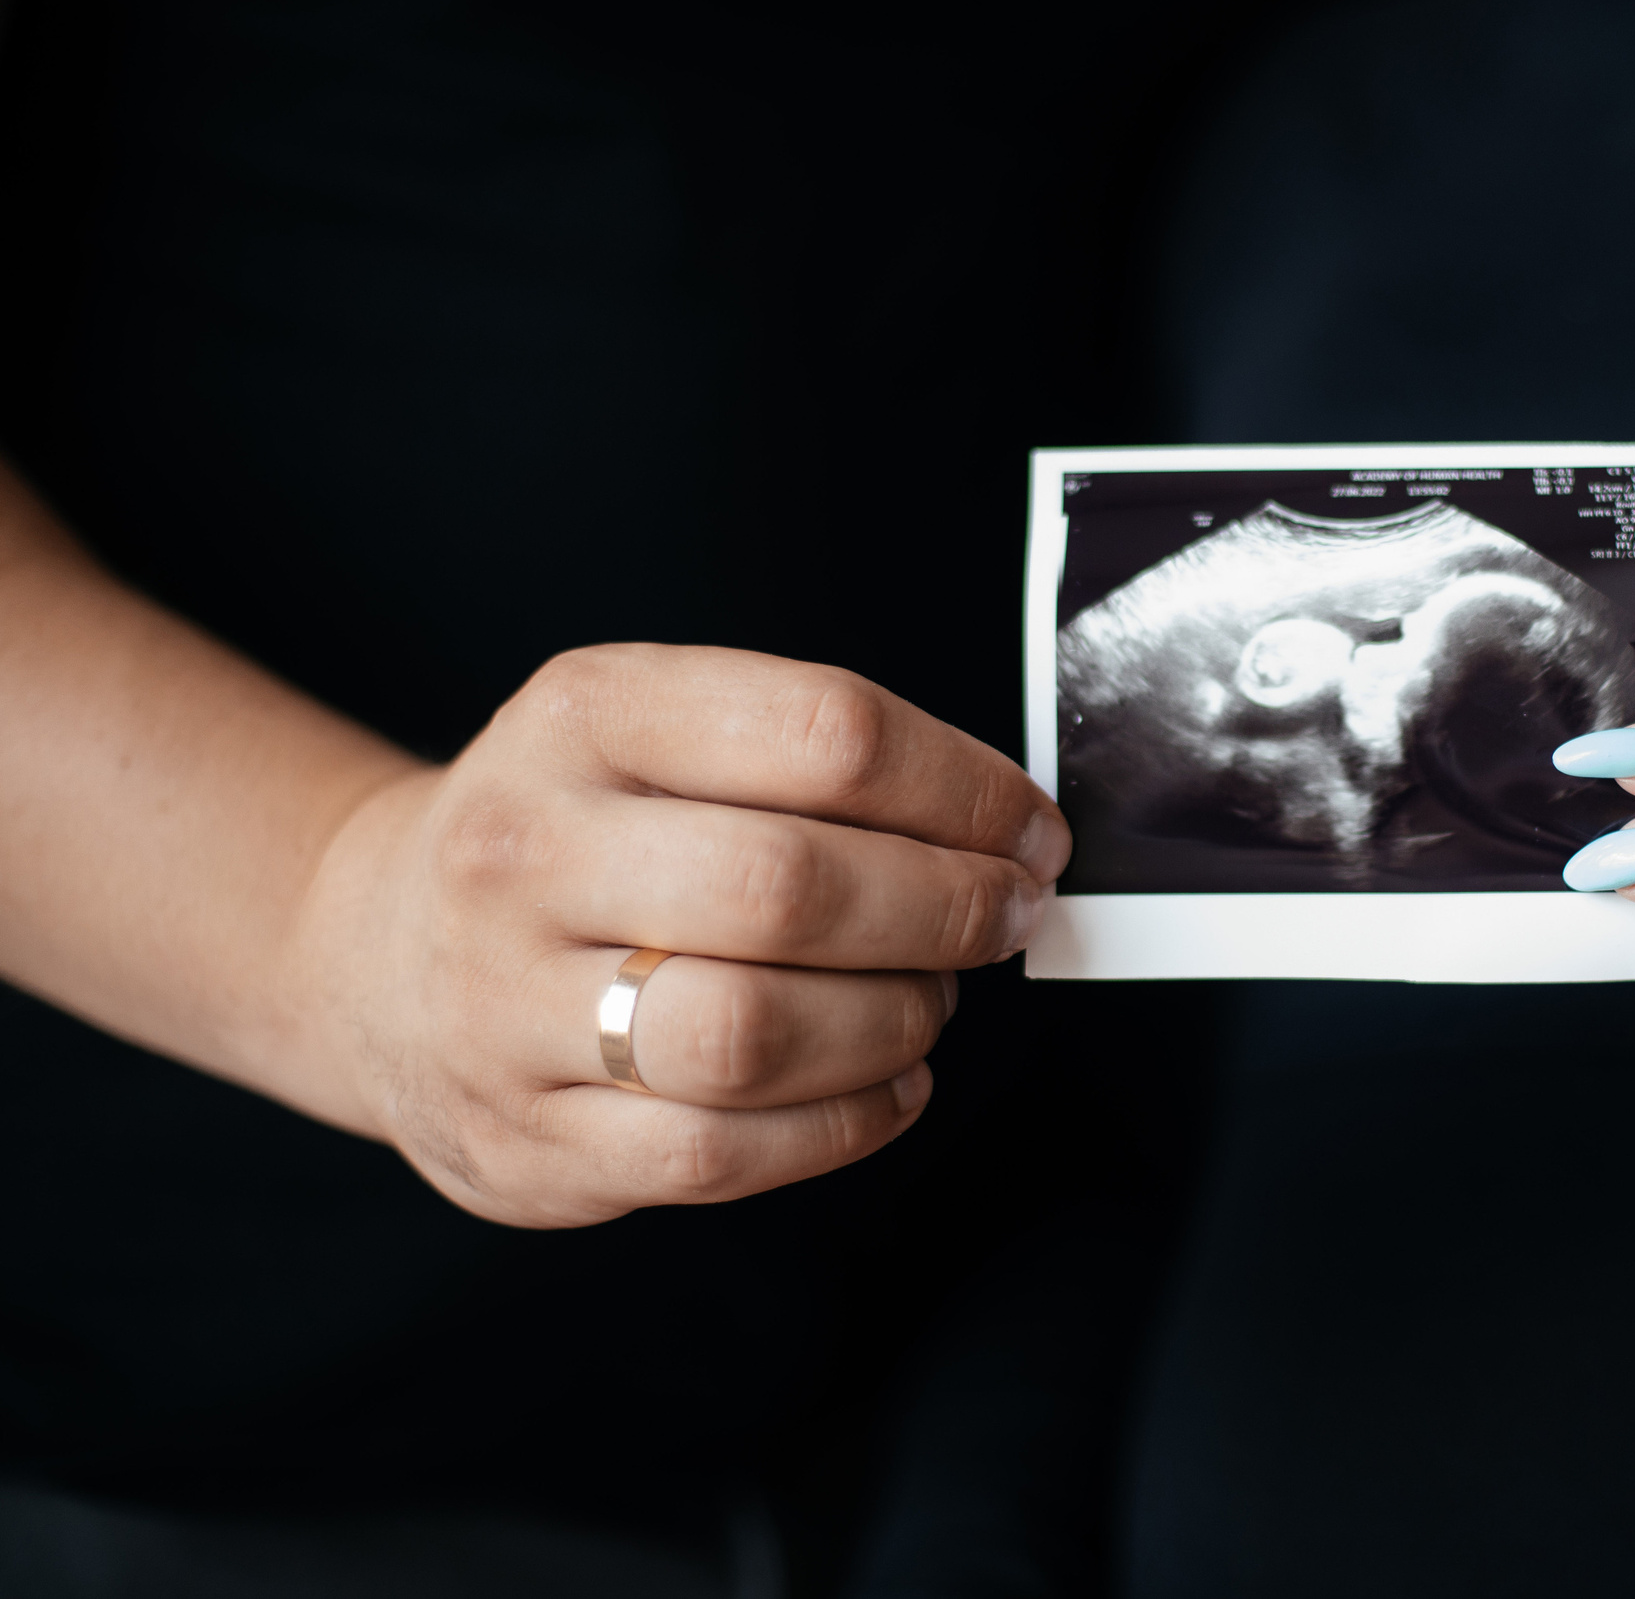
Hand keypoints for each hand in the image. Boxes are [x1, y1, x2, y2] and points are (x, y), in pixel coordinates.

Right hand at [280, 644, 1069, 1226]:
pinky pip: (723, 1153)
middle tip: (1004, 917)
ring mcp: (504, 1008)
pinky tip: (886, 1083)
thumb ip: (814, 760)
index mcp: (583, 718)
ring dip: (894, 1021)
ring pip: (752, 1034)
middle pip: (789, 888)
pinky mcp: (526, 1142)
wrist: (367, 953)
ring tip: (931, 1000)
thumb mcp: (656, 733)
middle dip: (944, 909)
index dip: (964, 787)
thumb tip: (1006, 834)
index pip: (823, 733)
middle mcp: (523, 853)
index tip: (1029, 829)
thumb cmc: (575, 834)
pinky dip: (845, 1124)